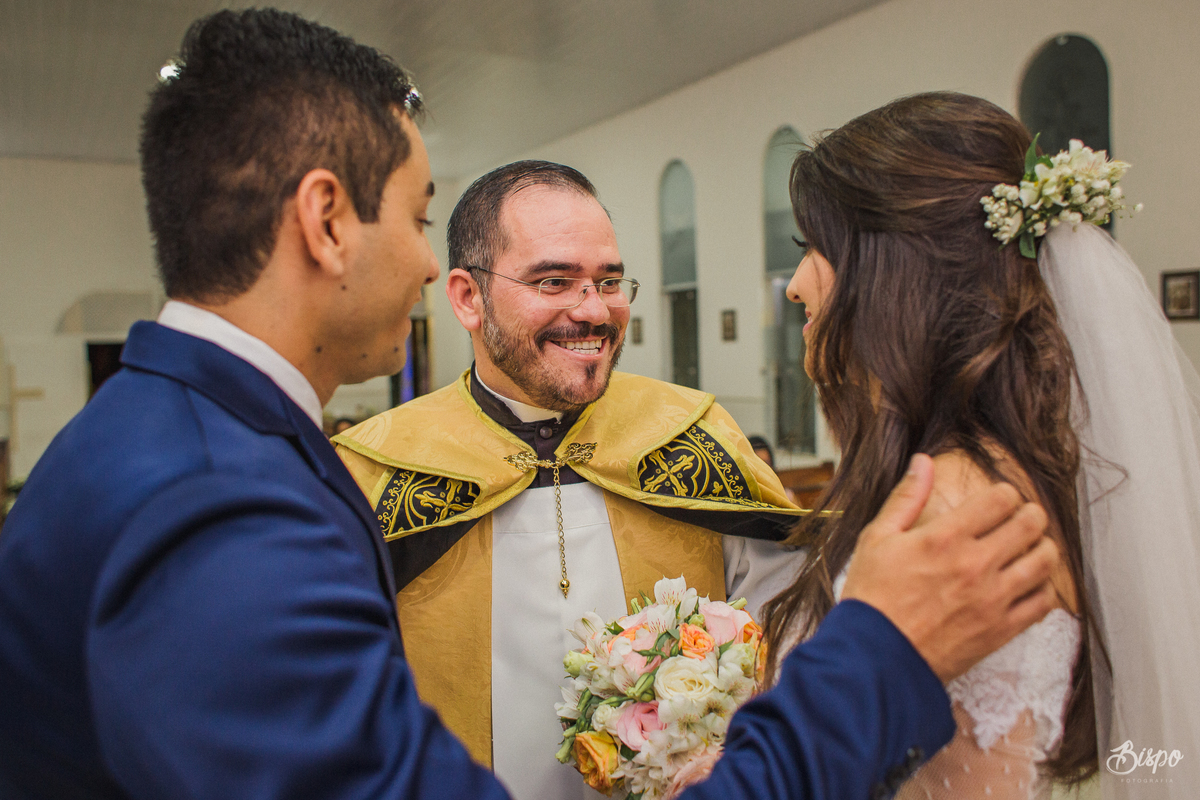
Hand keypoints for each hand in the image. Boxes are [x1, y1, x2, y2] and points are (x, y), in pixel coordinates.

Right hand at [841, 454, 1057, 681]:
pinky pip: (1044, 602)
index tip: (998, 500)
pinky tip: (1027, 584)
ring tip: (1029, 549)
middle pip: (1031, 524)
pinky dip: (1043, 588)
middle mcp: (976, 564)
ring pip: (1045, 561)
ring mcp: (993, 598)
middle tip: (1021, 519)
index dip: (1004, 493)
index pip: (1000, 499)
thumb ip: (906, 497)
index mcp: (946, 537)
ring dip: (1042, 548)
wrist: (875, 658)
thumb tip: (924, 462)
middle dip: (1030, 514)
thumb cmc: (872, 598)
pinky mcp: (1001, 629)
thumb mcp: (877, 538)